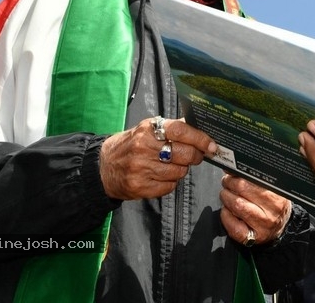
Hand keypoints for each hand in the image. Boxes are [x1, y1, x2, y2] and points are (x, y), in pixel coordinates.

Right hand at [100, 118, 216, 199]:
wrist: (103, 167)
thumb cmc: (131, 145)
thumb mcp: (147, 129)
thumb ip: (172, 128)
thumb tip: (200, 127)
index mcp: (148, 129)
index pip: (181, 131)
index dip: (199, 138)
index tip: (211, 145)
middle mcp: (143, 147)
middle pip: (184, 154)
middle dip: (195, 156)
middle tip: (195, 156)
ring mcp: (141, 168)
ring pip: (179, 172)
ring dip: (181, 170)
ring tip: (172, 165)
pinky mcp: (140, 187)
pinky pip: (169, 186)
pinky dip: (170, 182)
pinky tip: (161, 176)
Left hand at [219, 173, 291, 245]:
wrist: (279, 227)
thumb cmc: (273, 204)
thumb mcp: (271, 188)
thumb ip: (257, 178)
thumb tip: (234, 167)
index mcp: (278, 194)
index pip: (255, 178)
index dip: (239, 173)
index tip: (231, 170)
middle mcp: (273, 210)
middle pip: (243, 189)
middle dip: (230, 183)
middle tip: (226, 181)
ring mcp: (263, 225)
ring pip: (237, 205)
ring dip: (226, 197)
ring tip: (226, 195)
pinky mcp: (253, 238)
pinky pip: (233, 226)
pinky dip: (225, 216)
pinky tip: (227, 211)